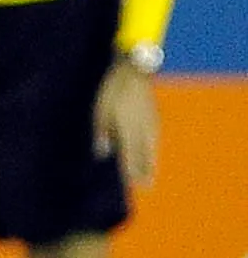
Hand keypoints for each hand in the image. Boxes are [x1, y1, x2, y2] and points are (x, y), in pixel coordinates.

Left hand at [93, 62, 160, 187]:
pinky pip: (155, 139)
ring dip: (152, 162)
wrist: (135, 71)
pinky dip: (153, 150)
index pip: (130, 156)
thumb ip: (102, 134)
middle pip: (145, 156)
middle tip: (147, 186)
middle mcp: (143, 130)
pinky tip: (152, 153)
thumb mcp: (101, 112)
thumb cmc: (113, 91)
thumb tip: (102, 154)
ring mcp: (151, 123)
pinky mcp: (154, 116)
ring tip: (152, 174)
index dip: (131, 171)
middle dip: (145, 171)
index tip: (133, 184)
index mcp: (128, 130)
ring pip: (152, 148)